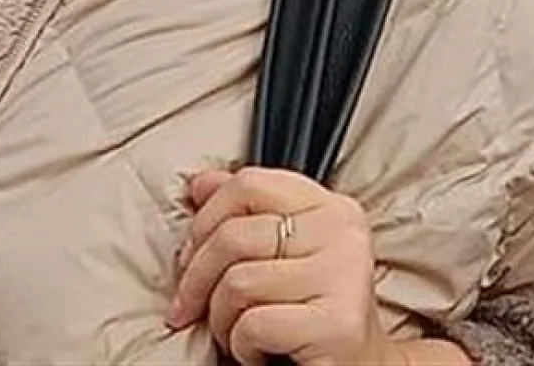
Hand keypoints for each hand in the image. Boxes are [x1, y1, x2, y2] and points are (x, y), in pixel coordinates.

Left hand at [167, 166, 403, 365]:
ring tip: (233, 333)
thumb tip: (199, 185)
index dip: (206, 218)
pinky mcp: (338, 324)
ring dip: (220, 319)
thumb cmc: (312, 310)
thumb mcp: (282, 251)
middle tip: (191, 305)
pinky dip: (240, 345)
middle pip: (234, 235)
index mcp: (330, 205)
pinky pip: (253, 323)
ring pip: (238, 282)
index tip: (189, 252)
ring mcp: (344, 275)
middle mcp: (342, 232)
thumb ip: (245, 211)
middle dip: (197, 278)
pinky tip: (256, 352)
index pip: (248, 184)